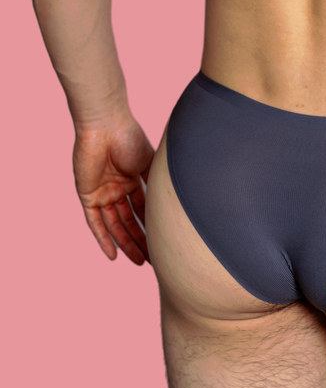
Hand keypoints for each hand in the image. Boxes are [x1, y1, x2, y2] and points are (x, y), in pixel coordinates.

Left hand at [72, 115, 154, 264]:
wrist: (106, 126)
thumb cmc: (130, 138)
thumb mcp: (150, 163)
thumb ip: (158, 182)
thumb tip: (175, 203)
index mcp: (133, 178)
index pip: (143, 208)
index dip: (152, 226)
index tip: (163, 244)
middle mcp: (117, 188)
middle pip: (129, 220)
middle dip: (141, 240)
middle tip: (153, 260)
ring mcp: (102, 192)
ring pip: (115, 225)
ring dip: (126, 243)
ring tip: (139, 262)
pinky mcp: (87, 195)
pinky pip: (94, 222)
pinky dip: (103, 239)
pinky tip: (113, 255)